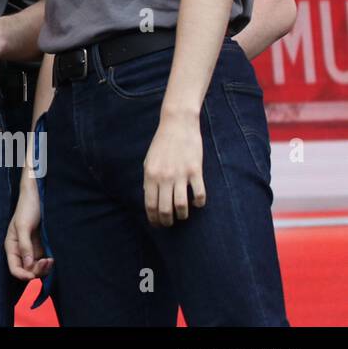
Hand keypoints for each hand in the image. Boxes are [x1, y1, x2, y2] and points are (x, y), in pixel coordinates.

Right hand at [5, 174, 53, 280]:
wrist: (36, 197)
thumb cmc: (26, 209)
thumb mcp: (24, 226)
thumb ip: (25, 246)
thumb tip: (28, 265)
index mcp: (11, 247)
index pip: (15, 269)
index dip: (24, 275)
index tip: (34, 274)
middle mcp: (20, 251)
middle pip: (26, 271)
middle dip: (36, 271)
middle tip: (47, 261)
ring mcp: (30, 250)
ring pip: (35, 269)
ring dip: (43, 269)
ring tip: (51, 260)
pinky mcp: (39, 248)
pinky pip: (42, 262)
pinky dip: (47, 264)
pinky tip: (52, 258)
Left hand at [143, 111, 204, 226]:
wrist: (177, 124)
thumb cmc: (162, 143)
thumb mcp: (149, 160)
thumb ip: (149, 178)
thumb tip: (149, 196)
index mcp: (150, 175)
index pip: (150, 204)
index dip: (153, 218)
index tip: (157, 224)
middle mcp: (164, 177)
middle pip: (165, 209)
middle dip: (166, 221)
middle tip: (169, 224)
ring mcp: (180, 175)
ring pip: (181, 206)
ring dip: (182, 215)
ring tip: (183, 215)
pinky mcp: (195, 171)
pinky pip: (199, 194)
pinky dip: (199, 203)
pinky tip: (197, 203)